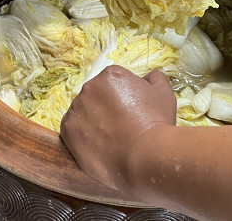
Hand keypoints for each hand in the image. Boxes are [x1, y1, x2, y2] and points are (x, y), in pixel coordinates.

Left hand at [60, 66, 176, 189]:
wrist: (143, 156)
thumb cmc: (156, 123)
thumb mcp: (164, 94)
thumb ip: (155, 79)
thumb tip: (149, 78)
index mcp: (111, 75)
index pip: (115, 83)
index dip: (126, 99)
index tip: (133, 112)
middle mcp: (89, 87)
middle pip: (97, 96)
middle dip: (107, 109)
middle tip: (123, 127)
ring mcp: (75, 109)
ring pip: (84, 114)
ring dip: (94, 123)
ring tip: (112, 140)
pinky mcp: (66, 130)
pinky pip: (74, 131)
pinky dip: (84, 138)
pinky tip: (101, 147)